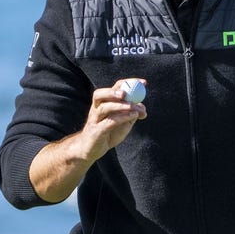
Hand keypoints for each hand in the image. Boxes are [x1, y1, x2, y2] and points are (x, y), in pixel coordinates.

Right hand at [29, 79, 146, 201]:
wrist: (90, 150)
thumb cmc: (107, 134)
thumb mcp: (122, 123)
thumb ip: (131, 114)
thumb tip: (143, 107)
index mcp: (104, 103)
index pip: (115, 87)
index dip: (129, 82)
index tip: (144, 83)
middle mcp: (97, 108)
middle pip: (101, 94)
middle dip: (115, 91)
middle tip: (128, 93)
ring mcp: (95, 119)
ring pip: (104, 107)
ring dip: (120, 105)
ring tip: (134, 107)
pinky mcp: (96, 131)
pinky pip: (108, 122)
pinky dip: (121, 117)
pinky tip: (132, 116)